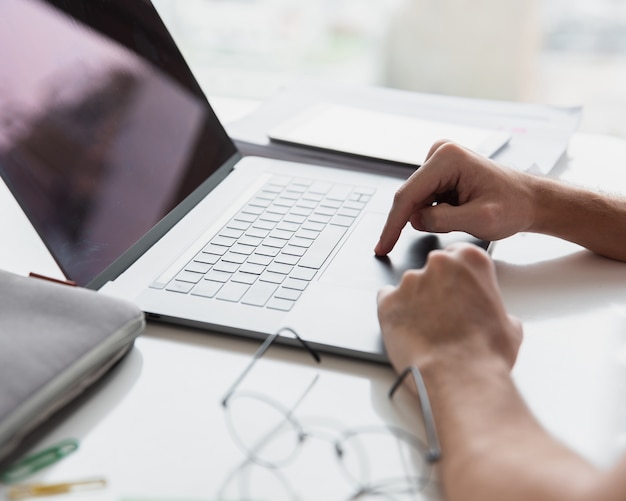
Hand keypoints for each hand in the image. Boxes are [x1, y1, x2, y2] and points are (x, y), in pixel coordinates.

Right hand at [374, 140, 536, 255]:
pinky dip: (436, 213)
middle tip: (453, 227)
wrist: (530, 200)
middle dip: (422, 219)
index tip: (382, 246)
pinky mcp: (440, 171)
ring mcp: (439, 160)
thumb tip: (415, 220)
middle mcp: (440, 153)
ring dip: (432, 217)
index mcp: (448, 159)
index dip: (392, 225)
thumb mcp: (480, 220)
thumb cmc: (514, 206)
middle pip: (410, 198)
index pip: (408, 196)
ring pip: (417, 201)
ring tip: (464, 216)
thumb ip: (443, 220)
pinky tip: (460, 212)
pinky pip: (425, 200)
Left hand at [377, 243, 522, 374]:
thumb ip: (493, 308)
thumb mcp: (509, 325)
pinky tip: (405, 328)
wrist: (459, 377)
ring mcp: (410, 281)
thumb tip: (492, 317)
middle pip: (432, 269)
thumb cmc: (485, 354)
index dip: (457, 276)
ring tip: (426, 330)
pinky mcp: (387, 301)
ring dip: (415, 302)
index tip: (456, 287)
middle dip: (436, 288)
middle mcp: (438, 264)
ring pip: (409, 286)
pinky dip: (394, 311)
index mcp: (470, 261)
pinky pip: (386, 299)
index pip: (457, 254)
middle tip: (443, 314)